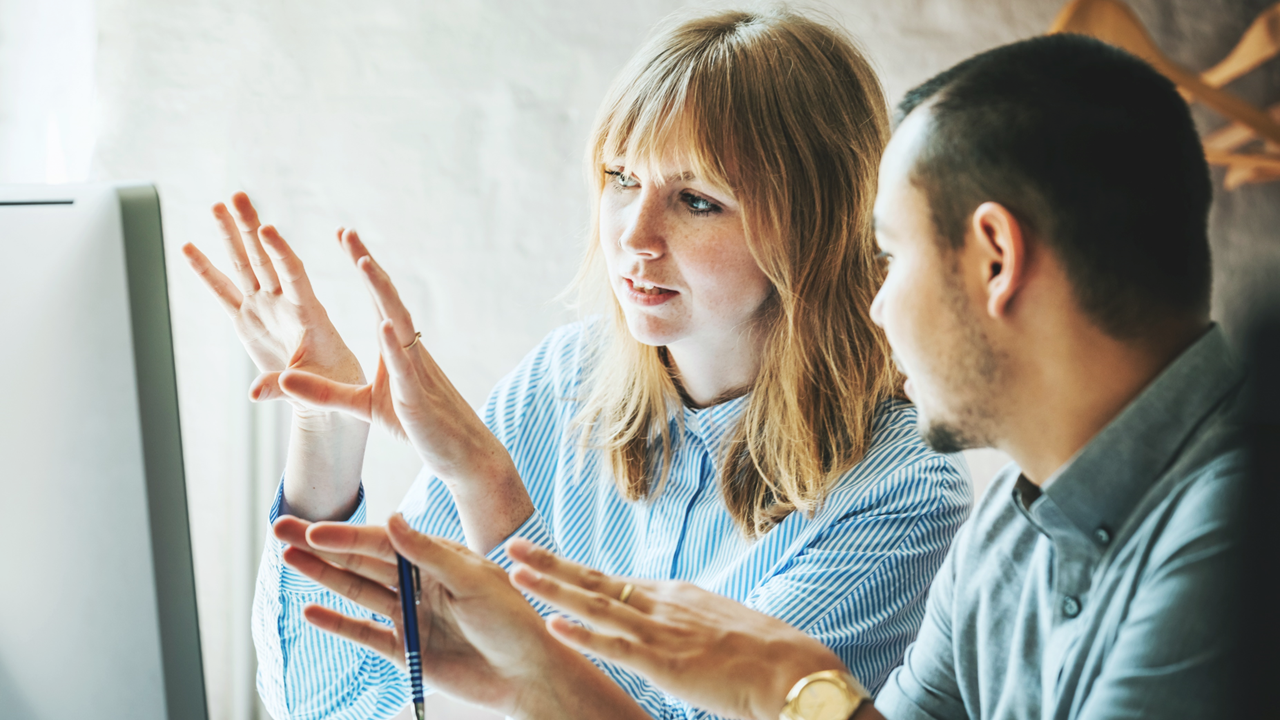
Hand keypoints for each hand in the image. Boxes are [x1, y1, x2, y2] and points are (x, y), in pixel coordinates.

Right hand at [184, 192, 368, 520]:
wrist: (327, 395)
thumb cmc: (333, 389)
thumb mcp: (318, 390)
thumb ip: (285, 387)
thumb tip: (254, 394)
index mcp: (309, 314)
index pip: (294, 276)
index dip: (281, 253)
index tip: (267, 230)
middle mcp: (284, 304)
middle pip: (265, 259)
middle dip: (250, 228)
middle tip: (238, 196)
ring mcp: (264, 309)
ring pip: (245, 265)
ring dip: (231, 236)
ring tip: (217, 204)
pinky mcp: (248, 320)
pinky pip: (223, 291)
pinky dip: (206, 271)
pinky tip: (189, 247)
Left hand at [275, 235, 531, 551]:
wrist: (462, 454)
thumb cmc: (419, 425)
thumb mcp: (363, 406)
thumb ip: (325, 393)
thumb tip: (285, 378)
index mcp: (396, 347)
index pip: (378, 298)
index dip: (362, 266)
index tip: (344, 236)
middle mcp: (408, 349)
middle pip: (387, 298)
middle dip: (367, 264)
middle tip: (347, 232)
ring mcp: (416, 369)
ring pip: (399, 322)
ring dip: (381, 292)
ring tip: (364, 263)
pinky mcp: (418, 396)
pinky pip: (406, 366)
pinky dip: (394, 344)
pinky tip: (385, 324)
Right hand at [276, 514, 649, 719]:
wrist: (529, 674)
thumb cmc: (513, 620)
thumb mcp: (475, 581)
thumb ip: (429, 553)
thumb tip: (392, 519)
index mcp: (438, 558)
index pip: (383, 542)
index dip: (347, 536)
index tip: (313, 528)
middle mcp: (420, 582)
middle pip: (361, 560)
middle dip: (321, 545)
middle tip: (280, 528)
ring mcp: (411, 616)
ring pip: (358, 591)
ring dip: (322, 576)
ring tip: (287, 559)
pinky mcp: (408, 650)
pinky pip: (365, 634)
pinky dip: (338, 623)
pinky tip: (310, 610)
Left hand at [507, 539, 850, 719]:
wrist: (794, 669)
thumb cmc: (763, 654)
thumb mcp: (716, 626)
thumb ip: (686, 623)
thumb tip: (670, 626)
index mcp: (673, 596)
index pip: (611, 581)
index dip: (571, 570)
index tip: (541, 559)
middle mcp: (662, 605)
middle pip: (593, 580)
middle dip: (550, 565)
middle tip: (512, 547)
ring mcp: (662, 631)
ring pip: (595, 605)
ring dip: (552, 589)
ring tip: (516, 574)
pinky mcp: (666, 663)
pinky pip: (616, 647)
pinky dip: (582, 635)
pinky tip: (554, 625)